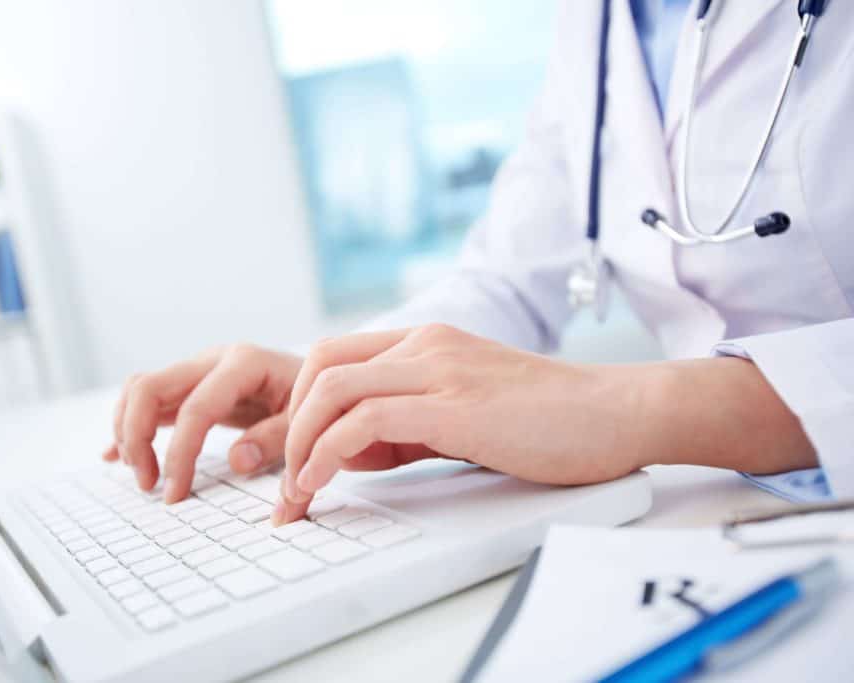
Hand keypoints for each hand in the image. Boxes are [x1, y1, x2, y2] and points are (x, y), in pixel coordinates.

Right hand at [102, 345, 302, 501]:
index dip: (180, 454)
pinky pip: (148, 399)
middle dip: (136, 437)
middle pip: (149, 387)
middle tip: (148, 484)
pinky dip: (128, 426)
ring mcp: (198, 369)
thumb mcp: (308, 422)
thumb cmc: (317, 402)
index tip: (175, 493)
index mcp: (244, 363)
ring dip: (128, 431)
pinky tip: (116, 457)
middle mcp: (213, 360)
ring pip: (140, 390)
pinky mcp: (192, 385)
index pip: (195, 408)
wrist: (323, 380)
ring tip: (143, 476)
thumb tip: (237, 460)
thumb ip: (276, 439)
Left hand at [274, 324, 644, 524]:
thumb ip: (405, 428)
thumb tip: (348, 454)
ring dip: (300, 444)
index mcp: (426, 342)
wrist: (618, 412)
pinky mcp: (455, 405)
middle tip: (285, 480)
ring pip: (333, 388)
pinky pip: (365, 420)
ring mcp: (440, 369)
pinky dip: (329, 452)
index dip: (301, 407)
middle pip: (320, 367)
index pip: (334, 358)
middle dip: (288, 425)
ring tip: (297, 491)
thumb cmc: (549, 420)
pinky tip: (322, 482)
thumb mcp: (462, 416)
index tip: (295, 459)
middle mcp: (426, 344)